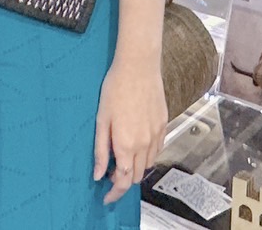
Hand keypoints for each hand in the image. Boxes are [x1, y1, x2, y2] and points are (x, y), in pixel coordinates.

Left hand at [92, 55, 165, 204]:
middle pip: (136, 176)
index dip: (114, 193)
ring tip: (123, 156)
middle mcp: (144, 143)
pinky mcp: (164, 124)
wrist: (138, 65)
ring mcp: (156, 134)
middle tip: (111, 171)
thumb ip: (100, 150)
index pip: (122, 181)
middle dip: (123, 180)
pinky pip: (158, 149)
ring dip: (136, 167)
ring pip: (148, 164)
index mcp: (126, 144)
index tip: (107, 196)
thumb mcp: (101, 120)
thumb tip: (98, 173)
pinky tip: (137, 144)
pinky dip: (147, 154)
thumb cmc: (116, 88)